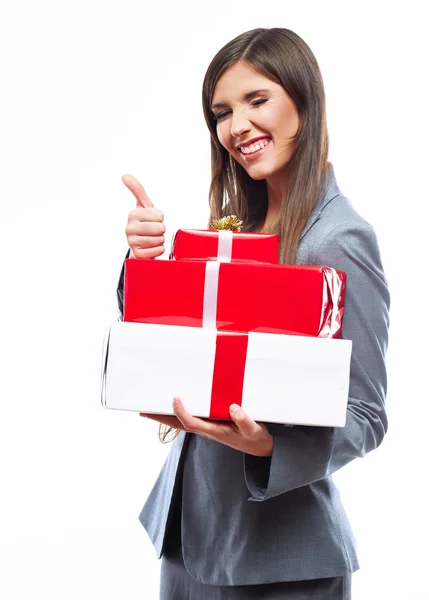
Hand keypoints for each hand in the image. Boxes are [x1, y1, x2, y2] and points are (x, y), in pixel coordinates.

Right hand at [123, 174, 164, 258]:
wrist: (140, 246)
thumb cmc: (145, 224)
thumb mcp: (144, 206)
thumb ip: (137, 190)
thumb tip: (125, 175)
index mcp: (132, 214)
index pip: (160, 215)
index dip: (160, 218)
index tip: (152, 220)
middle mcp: (129, 228)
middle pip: (160, 228)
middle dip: (161, 231)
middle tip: (154, 231)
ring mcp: (131, 243)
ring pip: (160, 240)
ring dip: (160, 241)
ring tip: (152, 239)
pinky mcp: (137, 255)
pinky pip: (157, 251)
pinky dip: (158, 250)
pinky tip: (150, 248)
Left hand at [140, 398, 273, 456]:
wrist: (261, 448)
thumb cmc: (256, 438)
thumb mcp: (254, 430)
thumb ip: (244, 420)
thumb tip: (233, 407)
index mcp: (214, 431)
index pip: (191, 423)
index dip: (181, 413)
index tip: (176, 399)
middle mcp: (207, 430)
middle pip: (179, 425)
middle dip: (161, 418)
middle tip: (144, 410)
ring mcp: (208, 428)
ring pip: (182, 422)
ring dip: (166, 416)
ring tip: (151, 408)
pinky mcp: (211, 424)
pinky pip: (191, 418)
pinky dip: (179, 413)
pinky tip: (175, 407)